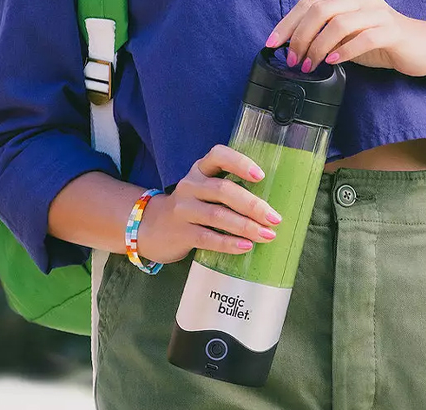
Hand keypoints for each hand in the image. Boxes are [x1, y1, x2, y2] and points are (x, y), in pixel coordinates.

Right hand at [138, 145, 281, 263]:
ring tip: (267, 235)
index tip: (260, 177)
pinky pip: (207, 237)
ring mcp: (183, 209)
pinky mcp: (180, 232)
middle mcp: (190, 185)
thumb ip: (230, 190)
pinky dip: (229, 243)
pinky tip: (245, 246)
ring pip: (217, 215)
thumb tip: (270, 207)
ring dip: (246, 226)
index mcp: (200, 170)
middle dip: (252, 205)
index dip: (240, 163)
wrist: (152, 228)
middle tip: (274, 218)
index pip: (219, 156)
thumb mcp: (205, 190)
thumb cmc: (193, 208)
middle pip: (223, 190)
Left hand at [266, 0, 425, 76]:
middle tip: (294, 60)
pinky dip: (345, 51)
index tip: (272, 44)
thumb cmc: (380, 42)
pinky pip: (364, 38)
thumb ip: (323, 36)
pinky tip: (333, 62)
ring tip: (310, 66)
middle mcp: (361, 0)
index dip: (287, 23)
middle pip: (320, 9)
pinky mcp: (392, 31)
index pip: (308, 3)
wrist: (421, 48)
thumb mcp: (345, 37)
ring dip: (318, 47)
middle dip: (300, 37)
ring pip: (339, 23)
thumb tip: (292, 48)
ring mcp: (377, 14)